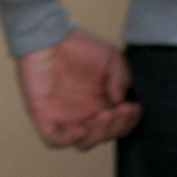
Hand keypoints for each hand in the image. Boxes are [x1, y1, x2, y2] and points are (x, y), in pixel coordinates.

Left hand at [16, 27, 140, 149]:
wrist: (48, 35)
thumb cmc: (80, 46)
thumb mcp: (112, 59)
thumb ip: (122, 78)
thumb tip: (122, 99)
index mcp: (101, 105)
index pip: (119, 126)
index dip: (128, 122)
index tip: (133, 107)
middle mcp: (84, 114)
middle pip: (104, 136)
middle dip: (116, 127)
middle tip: (119, 110)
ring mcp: (63, 116)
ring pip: (84, 142)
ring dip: (99, 134)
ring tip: (105, 115)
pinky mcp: (43, 115)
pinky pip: (54, 139)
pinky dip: (68, 140)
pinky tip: (80, 128)